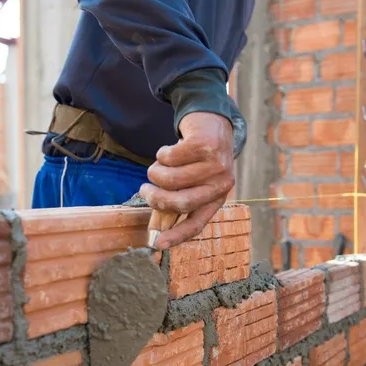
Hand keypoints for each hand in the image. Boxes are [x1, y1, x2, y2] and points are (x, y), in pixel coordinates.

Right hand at [140, 112, 234, 249]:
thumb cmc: (197, 158)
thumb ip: (178, 200)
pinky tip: (169, 149)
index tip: (157, 243)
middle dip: (155, 198)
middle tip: (144, 189)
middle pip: (180, 202)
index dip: (176, 235)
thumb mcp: (194, 182)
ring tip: (158, 165)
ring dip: (155, 172)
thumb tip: (157, 226)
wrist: (212, 122)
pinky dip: (162, 153)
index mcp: (217, 199)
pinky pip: (170, 157)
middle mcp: (220, 185)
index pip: (196, 224)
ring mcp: (216, 165)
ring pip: (170, 179)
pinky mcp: (206, 145)